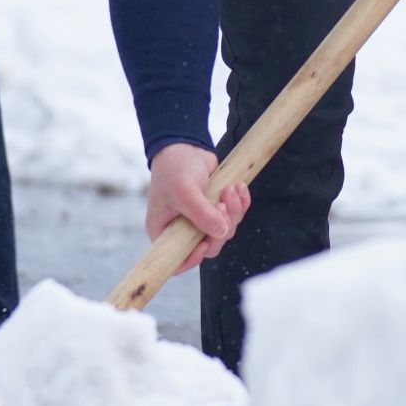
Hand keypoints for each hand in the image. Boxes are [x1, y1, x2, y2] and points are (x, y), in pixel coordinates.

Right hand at [147, 143, 250, 274]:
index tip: (205, 242)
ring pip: (225, 231)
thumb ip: (201, 214)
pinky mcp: (215, 209)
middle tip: (224, 204)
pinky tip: (240, 188)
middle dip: (222, 226)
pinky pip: (233, 216)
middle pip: (209, 246)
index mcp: (164, 231)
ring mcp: (200, 221)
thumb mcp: (184, 191)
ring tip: (232, 189)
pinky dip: (240, 204)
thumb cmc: (174, 168)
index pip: (177, 260)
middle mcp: (182, 230)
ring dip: (234, 211)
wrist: (185, 145)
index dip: (192, 259)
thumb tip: (221, 232)